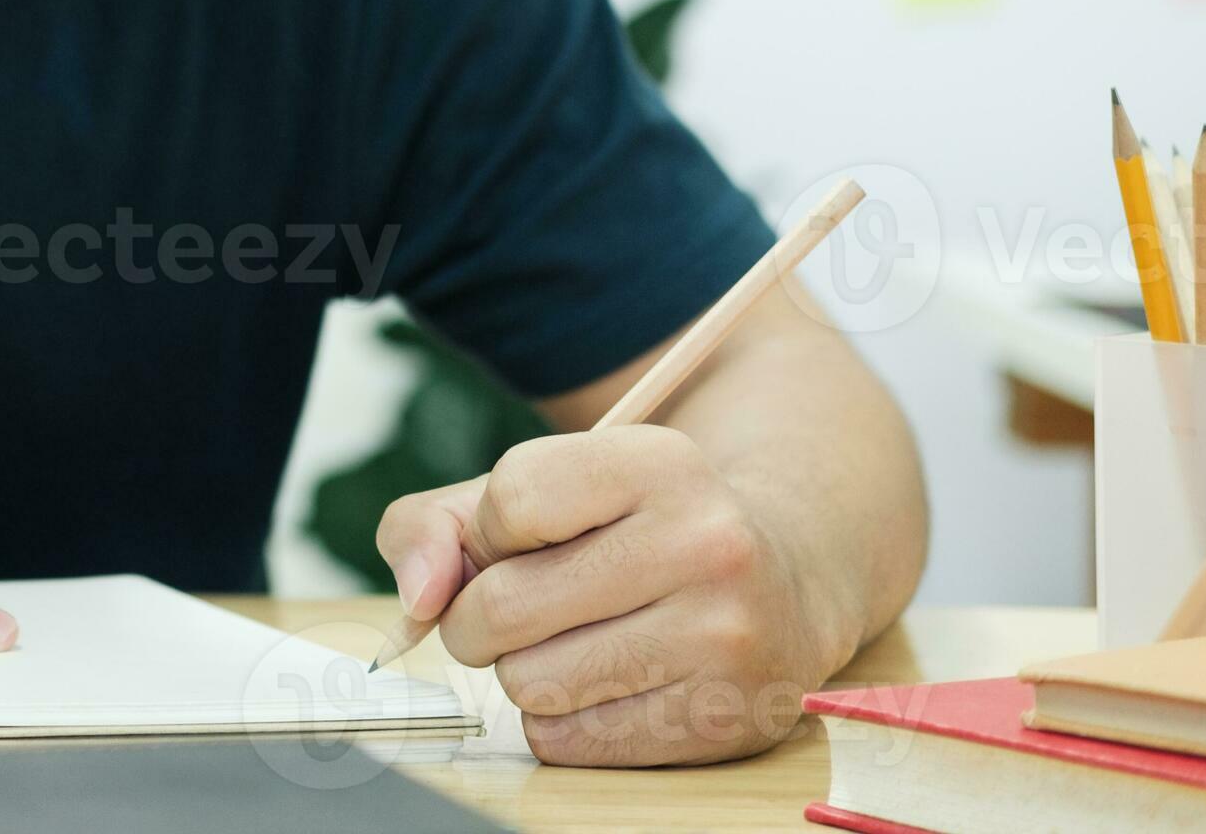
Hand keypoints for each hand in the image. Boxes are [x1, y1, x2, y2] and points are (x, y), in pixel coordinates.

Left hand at [376, 426, 841, 766]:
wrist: (789, 580)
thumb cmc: (635, 531)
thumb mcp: (549, 487)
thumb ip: (438, 524)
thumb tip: (417, 599)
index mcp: (659, 463)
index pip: (512, 501)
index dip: (491, 531)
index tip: (525, 538)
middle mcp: (706, 544)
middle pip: (503, 607)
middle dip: (481, 617)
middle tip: (519, 608)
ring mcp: (725, 639)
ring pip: (529, 684)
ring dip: (524, 671)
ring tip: (574, 641)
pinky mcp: (725, 723)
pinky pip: (568, 742)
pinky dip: (560, 720)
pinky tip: (607, 683)